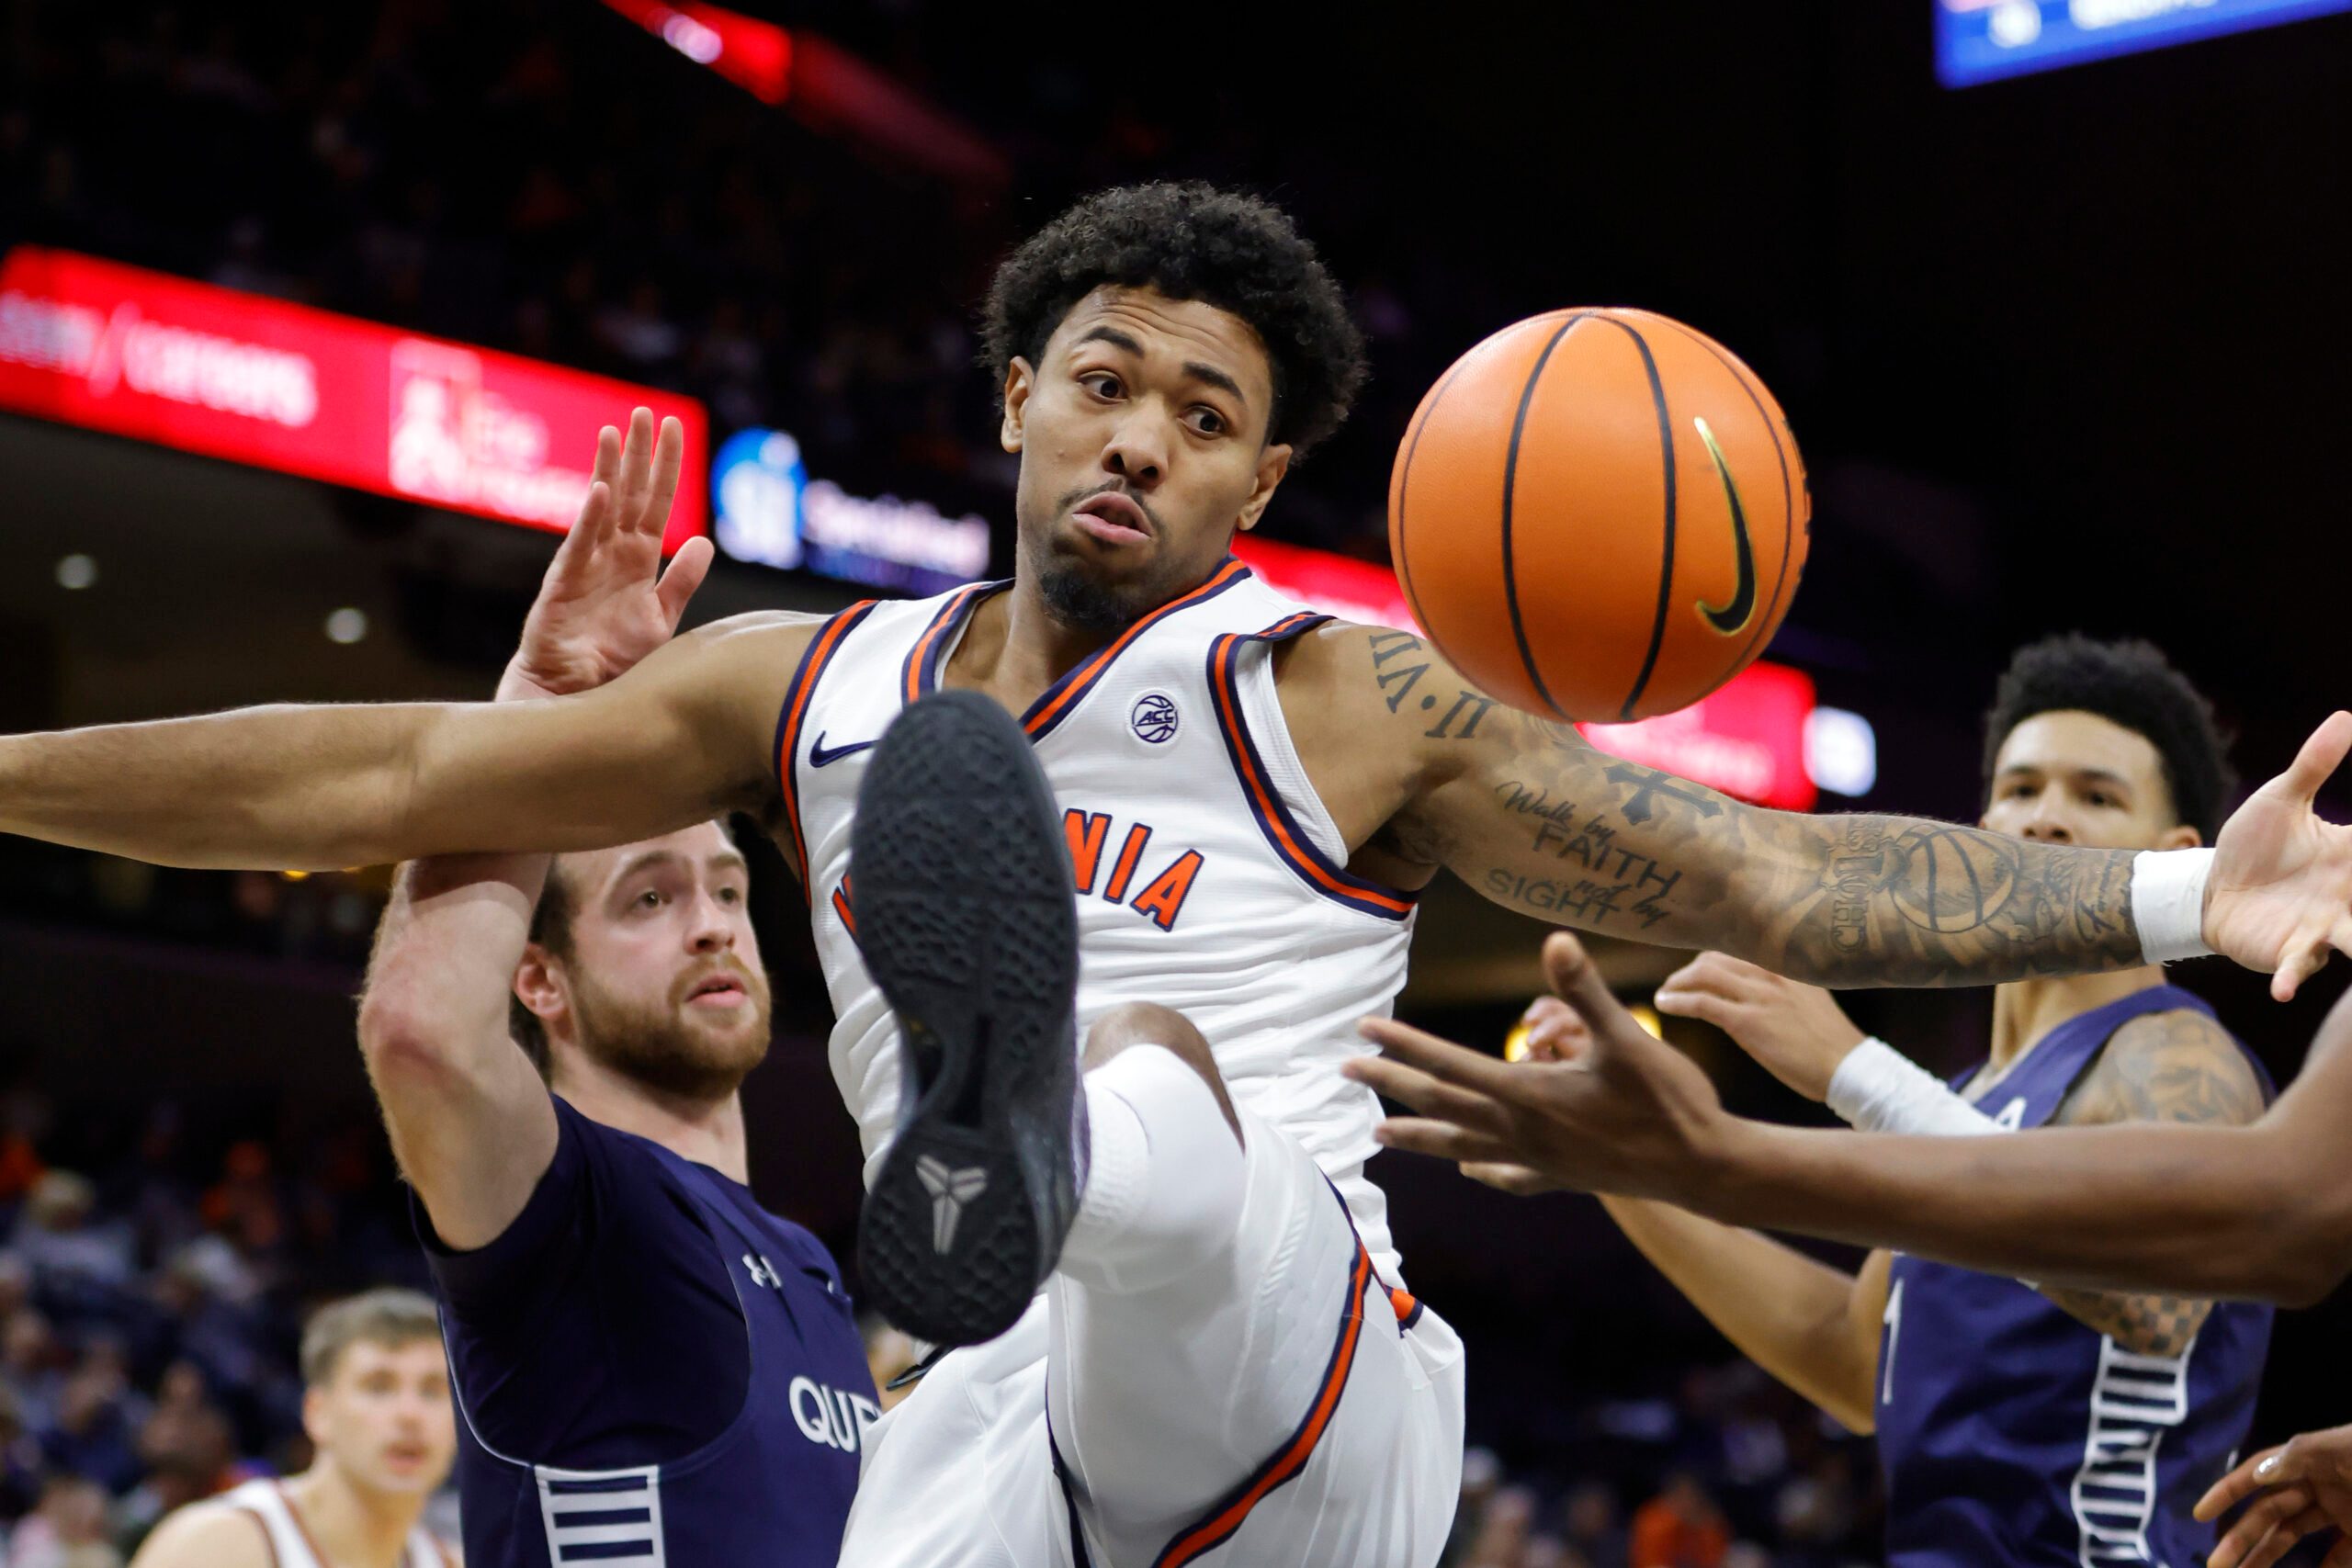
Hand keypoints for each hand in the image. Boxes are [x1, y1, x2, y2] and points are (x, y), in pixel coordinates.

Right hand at [500, 408, 711, 701]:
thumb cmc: (614, 661)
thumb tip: (704, 541)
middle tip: (645, 412)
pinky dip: (589, 518)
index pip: (656, 503)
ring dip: (609, 469)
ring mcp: (585, 565)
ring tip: (615, 432)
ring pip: (601, 509)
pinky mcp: (563, 585)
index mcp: (637, 559)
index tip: (675, 428)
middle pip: (629, 494)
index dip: (667, 467)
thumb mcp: (661, 618)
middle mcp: (611, 554)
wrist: (577, 696)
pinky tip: (600, 490)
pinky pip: (579, 546)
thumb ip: (681, 581)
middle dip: (638, 453)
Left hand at [1345, 932, 1727, 1202]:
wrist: (1706, 1170)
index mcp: (1529, 1096)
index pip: (1450, 1065)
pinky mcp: (1561, 1177)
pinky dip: (1480, 1168)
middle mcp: (1522, 1134)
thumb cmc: (1670, 1101)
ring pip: (1461, 1146)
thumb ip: (1587, 990)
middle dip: (1392, 1084)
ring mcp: (1539, 1161)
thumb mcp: (1629, 1037)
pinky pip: (1506, 1175)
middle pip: (1442, 1105)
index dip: (1405, 1044)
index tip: (1364, 1030)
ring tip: (1377, 1135)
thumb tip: (1556, 940)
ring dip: (1418, 1136)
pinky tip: (1469, 1170)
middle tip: (1345, 1069)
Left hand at [1653, 952, 1864, 1101]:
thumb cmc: (1832, 1044)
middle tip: (1676, 985)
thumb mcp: (1810, 1003)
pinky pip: (1701, 1003)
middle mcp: (1771, 973)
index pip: (1737, 950)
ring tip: (1666, 995)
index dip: (1710, 959)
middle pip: (1714, 958)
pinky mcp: (1748, 1021)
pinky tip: (1665, 1005)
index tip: (1696, 970)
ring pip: (1703, 975)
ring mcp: (1759, 995)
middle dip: (1689, 971)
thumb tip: (1758, 995)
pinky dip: (1677, 1001)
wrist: (1850, 1068)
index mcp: (1787, 967)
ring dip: (1676, 983)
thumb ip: (1784, 991)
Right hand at [2196, 1425, 2351, 1567]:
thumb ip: (2302, 1455)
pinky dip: (2323, 1566)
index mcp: (2305, 1461)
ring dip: (2267, 1556)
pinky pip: (2337, 1554)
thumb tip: (2257, 1472)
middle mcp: (2314, 1485)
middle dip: (2240, 1538)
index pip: (2256, 1475)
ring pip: (2292, 1534)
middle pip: (2268, 1513)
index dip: (2226, 1493)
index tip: (2199, 1515)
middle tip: (2216, 1566)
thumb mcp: (2343, 1447)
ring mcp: (2337, 1509)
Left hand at [2208, 712, 2351, 1001]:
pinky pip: (2300, 966)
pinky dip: (2295, 976)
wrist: (2211, 889)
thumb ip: (2314, 764)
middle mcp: (2350, 896)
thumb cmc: (2254, 845)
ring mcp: (2327, 927)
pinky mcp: (2292, 951)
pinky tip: (2284, 989)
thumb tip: (2346, 717)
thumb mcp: (2280, 799)